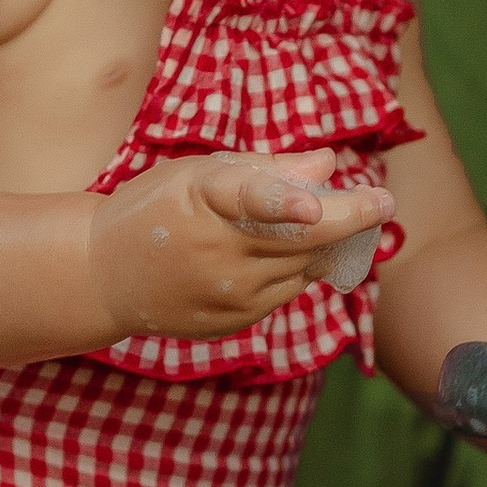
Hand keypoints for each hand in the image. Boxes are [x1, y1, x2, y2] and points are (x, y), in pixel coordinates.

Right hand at [88, 148, 393, 341]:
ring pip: (303, 267)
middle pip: (301, 238)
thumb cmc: (155, 208)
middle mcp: (216, 252)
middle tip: (383, 201)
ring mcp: (226, 294)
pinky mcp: (233, 322)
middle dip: (350, 218)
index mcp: (202, 200)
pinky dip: (301, 269)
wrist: (104, 276)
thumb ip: (265, 169)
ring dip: (330, 243)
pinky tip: (297, 251)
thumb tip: (327, 164)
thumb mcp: (198, 173)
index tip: (317, 204)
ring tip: (343, 221)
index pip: (248, 199)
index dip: (284, 200)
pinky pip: (287, 292)